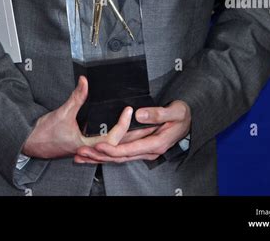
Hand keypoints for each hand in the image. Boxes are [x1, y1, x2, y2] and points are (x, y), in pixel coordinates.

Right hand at [20, 76, 157, 159]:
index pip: (113, 137)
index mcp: (87, 145)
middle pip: (118, 145)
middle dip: (133, 136)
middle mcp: (90, 150)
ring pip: (112, 147)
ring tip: (139, 129)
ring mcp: (88, 149)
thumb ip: (76, 97)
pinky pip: (104, 144)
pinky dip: (113, 138)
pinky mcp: (85, 147)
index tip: (129, 110)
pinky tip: (120, 133)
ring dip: (125, 138)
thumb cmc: (44, 134)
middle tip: (147, 125)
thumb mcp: (63, 112)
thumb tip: (85, 81)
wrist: (31, 143)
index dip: (123, 124)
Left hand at [74, 100, 190, 163]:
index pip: (129, 150)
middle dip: (99, 156)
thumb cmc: (182, 114)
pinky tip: (94, 153)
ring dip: (99, 157)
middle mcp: (148, 150)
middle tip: (81, 153)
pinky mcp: (140, 146)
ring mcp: (144, 149)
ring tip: (81, 156)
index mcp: (155, 143)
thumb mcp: (174, 111)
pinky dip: (107, 153)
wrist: (189, 119)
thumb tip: (138, 115)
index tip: (97, 147)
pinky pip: (122, 152)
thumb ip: (157, 114)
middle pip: (120, 157)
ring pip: (119, 157)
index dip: (111, 149)